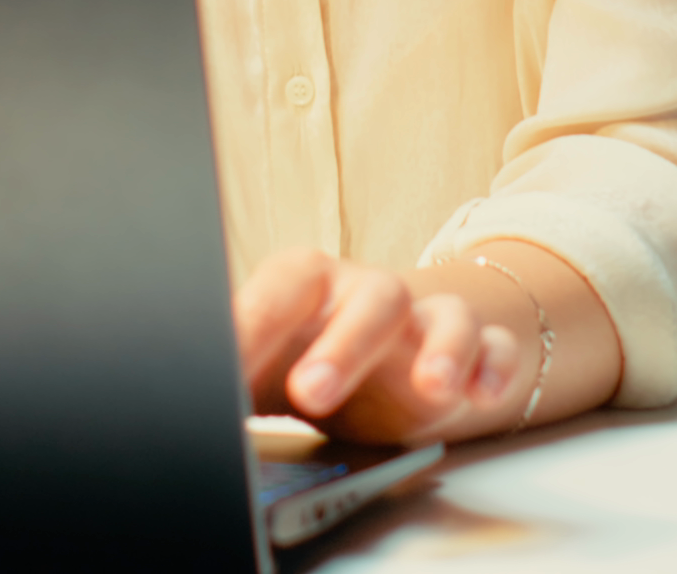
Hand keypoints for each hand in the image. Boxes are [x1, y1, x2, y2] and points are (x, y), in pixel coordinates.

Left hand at [234, 246, 522, 444]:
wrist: (383, 350)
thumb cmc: (309, 352)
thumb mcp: (262, 365)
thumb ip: (231, 373)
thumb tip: (182, 392)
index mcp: (311, 285)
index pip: (285, 283)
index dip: (257, 319)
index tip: (224, 365)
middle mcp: (370, 294)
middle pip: (369, 298)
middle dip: (345, 345)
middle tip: (313, 393)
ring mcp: (425, 320)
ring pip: (443, 315)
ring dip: (441, 349)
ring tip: (433, 388)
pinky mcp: (471, 353)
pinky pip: (494, 347)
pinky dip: (493, 365)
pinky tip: (481, 392)